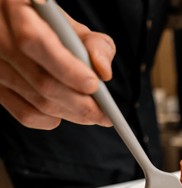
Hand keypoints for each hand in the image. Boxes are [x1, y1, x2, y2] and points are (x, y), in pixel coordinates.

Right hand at [0, 0, 115, 129]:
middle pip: (41, 81)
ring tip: (95, 115)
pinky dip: (51, 120)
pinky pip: (24, 115)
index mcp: (15, 9)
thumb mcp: (72, 26)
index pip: (36, 42)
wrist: (16, 29)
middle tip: (104, 114)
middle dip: (80, 103)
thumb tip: (104, 73)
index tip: (94, 85)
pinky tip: (66, 114)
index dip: (68, 68)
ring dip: (72, 113)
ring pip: (36, 102)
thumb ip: (94, 45)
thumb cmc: (50, 27)